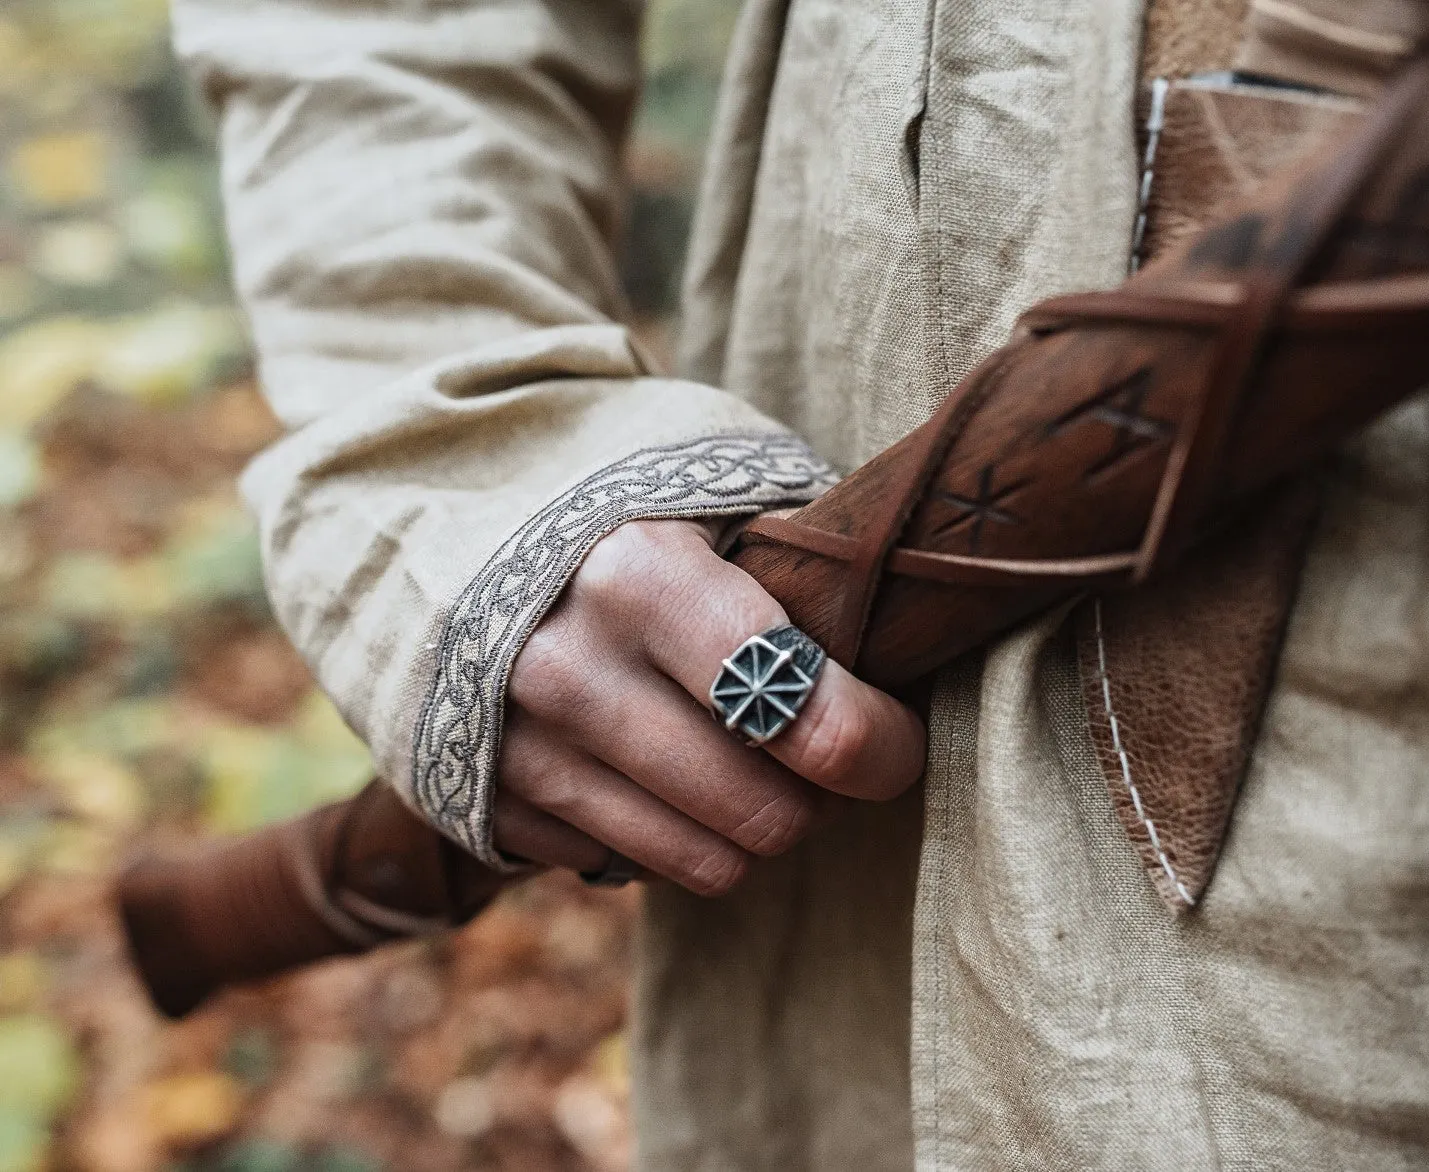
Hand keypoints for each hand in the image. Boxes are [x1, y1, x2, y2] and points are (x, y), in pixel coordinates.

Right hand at [496, 518, 926, 895]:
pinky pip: (635, 870)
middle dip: (816, 795)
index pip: (804, 715)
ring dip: (750, 828)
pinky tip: (658, 767)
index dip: (879, 747)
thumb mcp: (704, 484)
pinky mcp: (489, 804)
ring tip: (745, 761)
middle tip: (813, 750)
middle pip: (764, 812)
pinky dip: (667, 834)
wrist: (439, 524)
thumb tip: (902, 628)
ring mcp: (520, 747)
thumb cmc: (614, 505)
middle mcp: (571, 669)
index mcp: (641, 574)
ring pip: (708, 862)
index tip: (891, 740)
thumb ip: (800, 549)